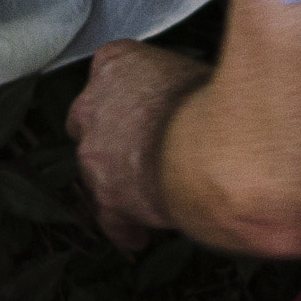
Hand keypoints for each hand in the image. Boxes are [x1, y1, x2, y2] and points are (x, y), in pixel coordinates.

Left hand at [70, 38, 204, 244]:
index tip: (137, 105)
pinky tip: (138, 236)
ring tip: (146, 194)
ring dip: (117, 180)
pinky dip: (124, 227)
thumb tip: (184, 99)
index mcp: (114, 64)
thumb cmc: (211, 103)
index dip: (124, 95)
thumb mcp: (189, 73)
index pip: (107, 72)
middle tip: (138, 150)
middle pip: (89, 123)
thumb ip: (169, 85)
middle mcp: (93, 105)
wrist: (210, 147)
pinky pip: (110, 217)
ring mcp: (95, 152)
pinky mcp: (107, 195)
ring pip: (96, 171)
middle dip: (110, 138)